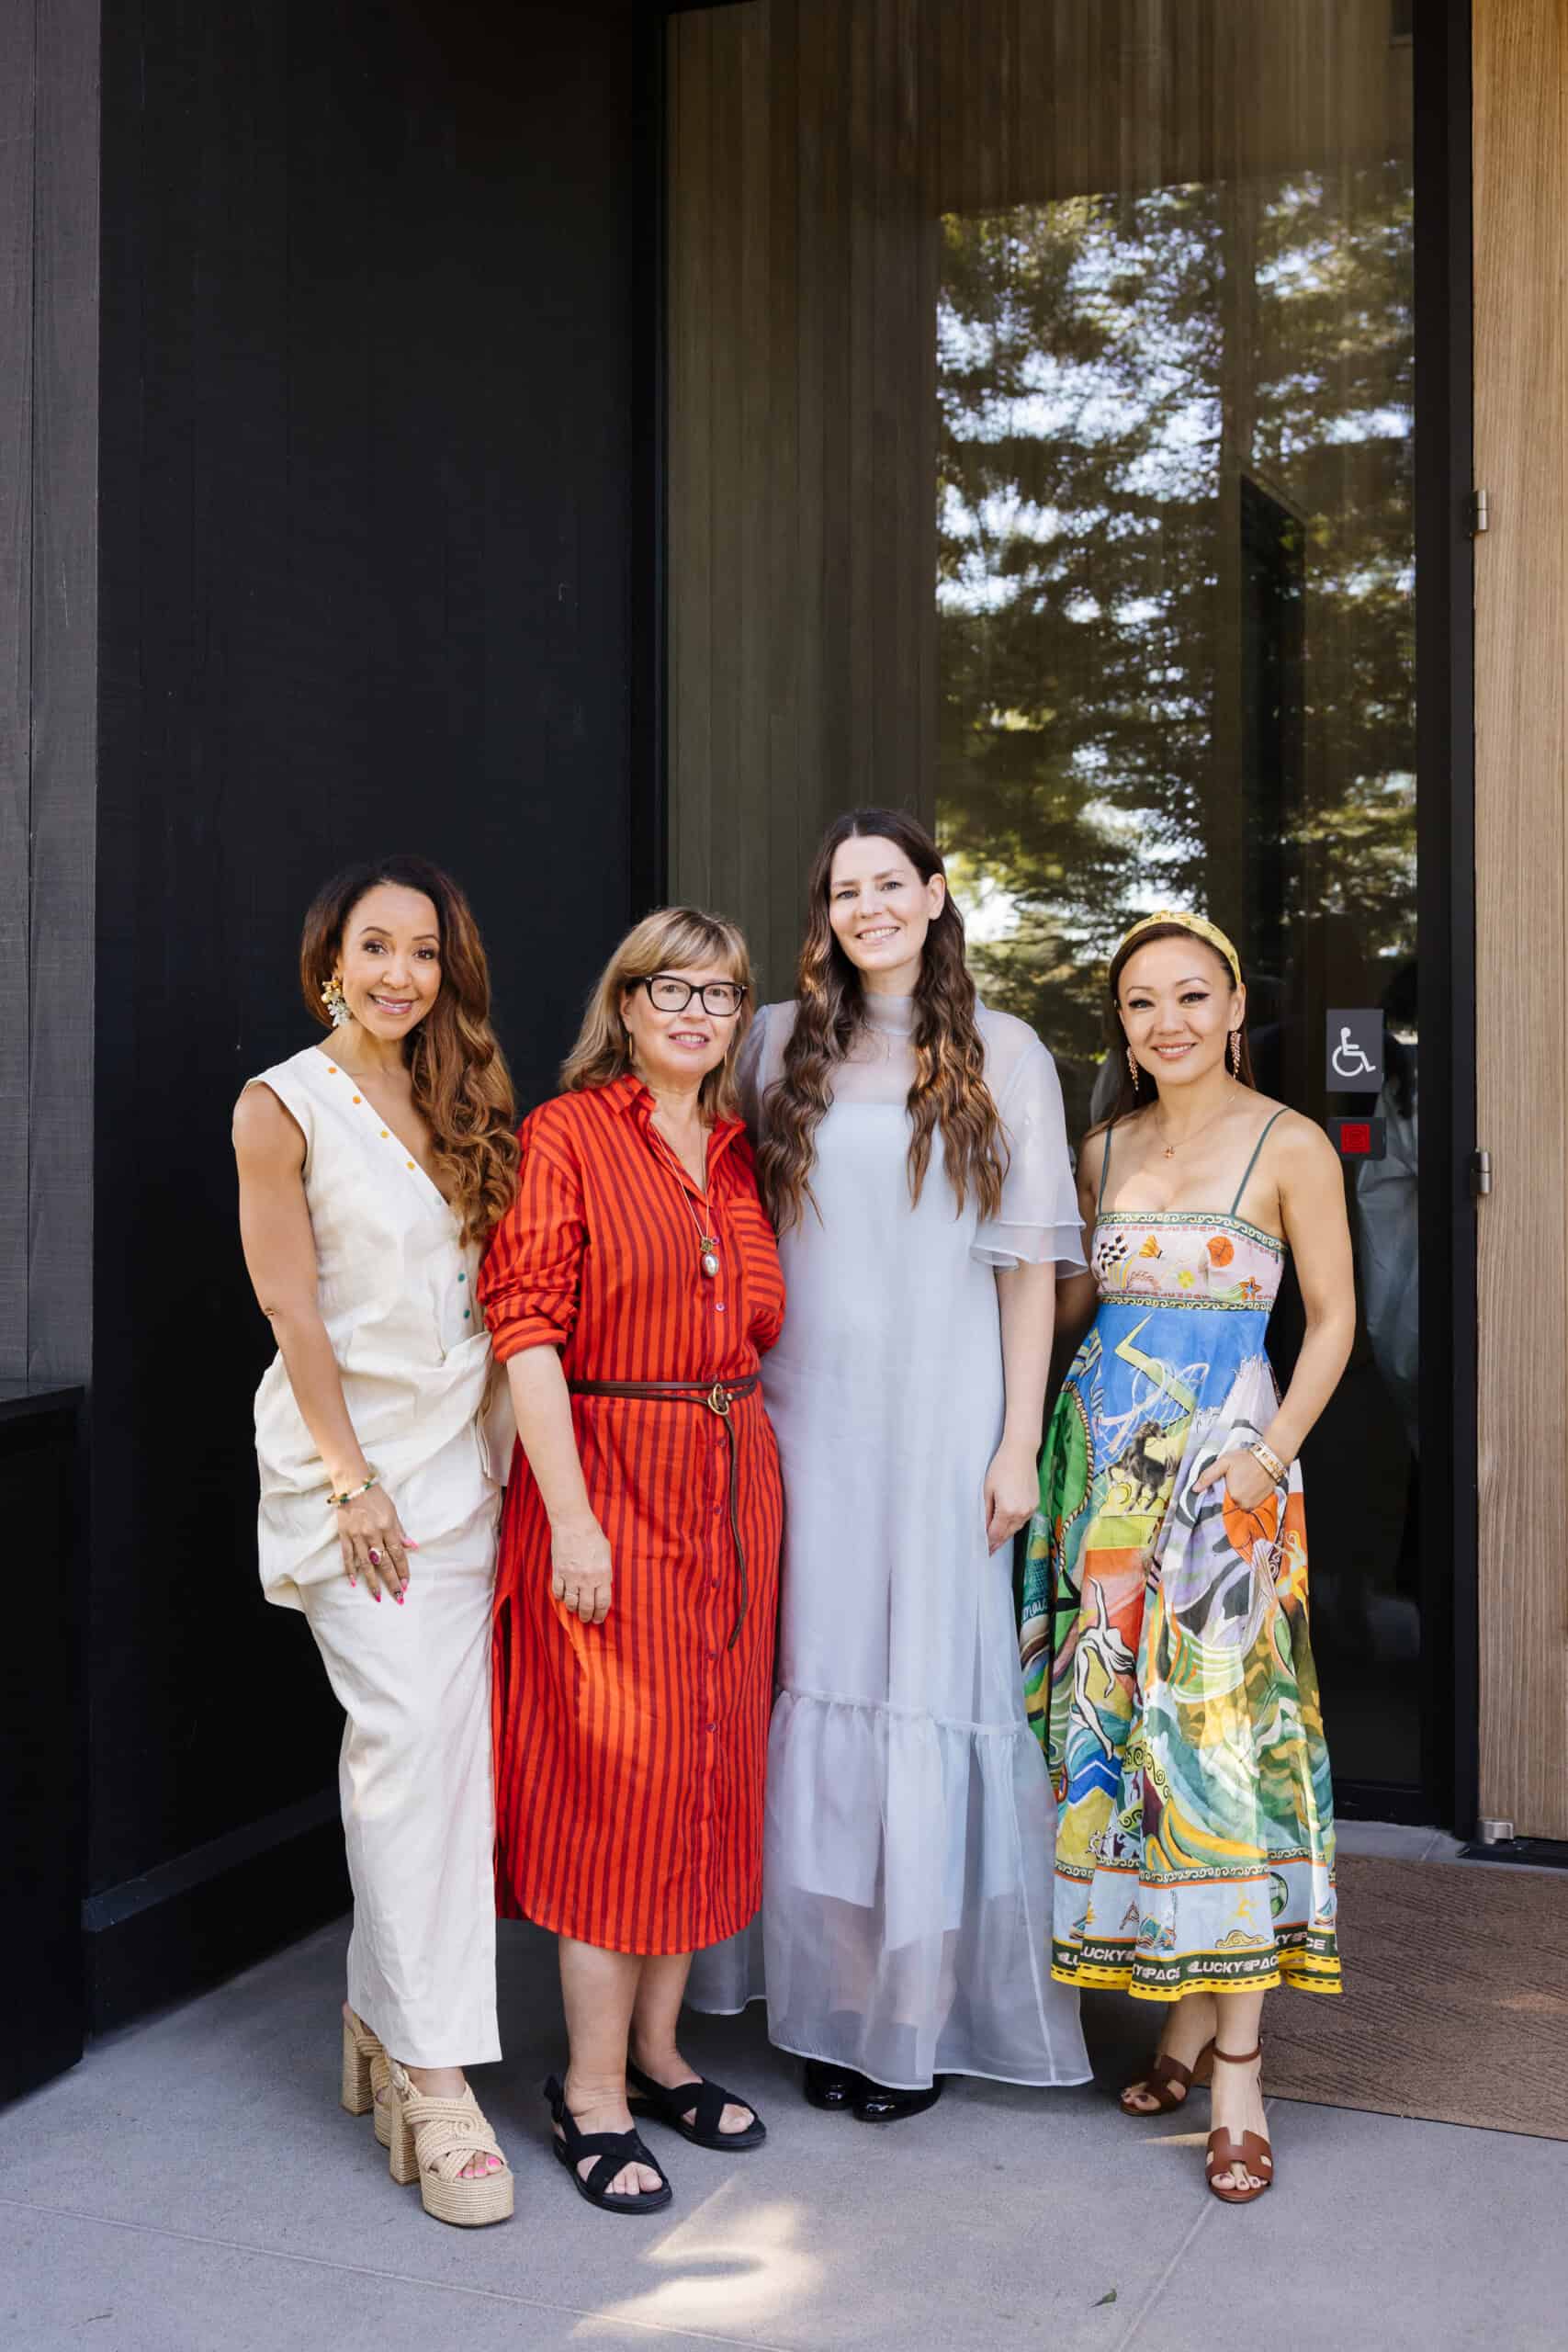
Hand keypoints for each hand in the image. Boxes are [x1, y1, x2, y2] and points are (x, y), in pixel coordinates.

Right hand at [336, 1485, 418, 1601]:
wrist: (352, 1484)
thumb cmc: (375, 1496)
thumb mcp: (392, 1511)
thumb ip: (400, 1531)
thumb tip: (411, 1547)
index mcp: (387, 1527)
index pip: (397, 1554)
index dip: (403, 1570)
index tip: (407, 1584)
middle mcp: (372, 1534)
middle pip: (384, 1563)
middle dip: (392, 1581)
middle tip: (398, 1597)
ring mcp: (357, 1536)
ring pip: (366, 1565)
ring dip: (372, 1582)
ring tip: (378, 1597)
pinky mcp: (344, 1536)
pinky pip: (347, 1557)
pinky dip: (350, 1570)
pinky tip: (354, 1583)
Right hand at [551, 1514, 612, 1624]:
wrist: (573, 1524)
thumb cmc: (593, 1536)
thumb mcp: (606, 1554)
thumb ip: (605, 1573)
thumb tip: (604, 1587)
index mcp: (602, 1574)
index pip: (603, 1602)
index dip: (601, 1614)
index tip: (598, 1619)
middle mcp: (587, 1579)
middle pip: (587, 1607)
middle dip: (587, 1617)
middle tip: (587, 1620)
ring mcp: (571, 1576)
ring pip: (571, 1603)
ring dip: (574, 1609)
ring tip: (575, 1610)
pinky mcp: (558, 1572)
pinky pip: (558, 1592)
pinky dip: (561, 1598)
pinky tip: (564, 1597)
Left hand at [983, 1436, 1038, 1554]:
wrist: (1021, 1452)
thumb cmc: (1001, 1467)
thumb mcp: (987, 1490)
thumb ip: (985, 1511)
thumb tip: (983, 1527)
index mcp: (1007, 1510)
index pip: (996, 1533)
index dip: (989, 1543)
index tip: (984, 1550)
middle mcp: (1021, 1513)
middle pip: (1007, 1534)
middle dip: (998, 1542)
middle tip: (990, 1550)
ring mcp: (1030, 1508)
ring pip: (1017, 1528)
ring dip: (1007, 1534)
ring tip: (998, 1540)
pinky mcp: (1035, 1503)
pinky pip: (1023, 1519)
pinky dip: (1015, 1524)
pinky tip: (1009, 1525)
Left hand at [1191, 1447, 1276, 1513]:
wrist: (1269, 1458)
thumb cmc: (1246, 1459)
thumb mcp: (1223, 1463)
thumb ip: (1208, 1476)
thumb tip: (1194, 1489)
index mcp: (1233, 1496)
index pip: (1218, 1504)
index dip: (1216, 1498)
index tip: (1217, 1491)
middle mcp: (1244, 1504)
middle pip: (1229, 1506)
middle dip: (1226, 1498)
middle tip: (1231, 1485)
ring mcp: (1254, 1505)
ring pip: (1239, 1507)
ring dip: (1237, 1500)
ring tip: (1239, 1486)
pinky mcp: (1261, 1503)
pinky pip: (1249, 1506)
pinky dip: (1246, 1500)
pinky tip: (1246, 1489)